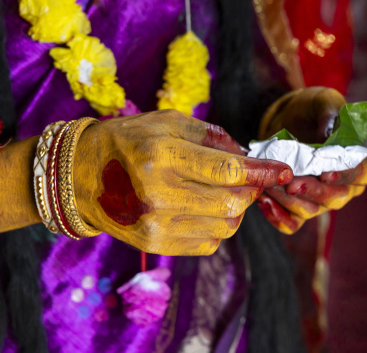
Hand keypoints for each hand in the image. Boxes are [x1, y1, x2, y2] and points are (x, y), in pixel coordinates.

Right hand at [73, 110, 292, 254]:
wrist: (82, 177)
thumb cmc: (128, 142)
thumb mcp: (167, 122)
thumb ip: (212, 136)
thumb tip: (249, 155)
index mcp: (163, 157)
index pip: (229, 171)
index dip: (263, 171)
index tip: (284, 170)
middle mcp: (159, 195)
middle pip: (233, 203)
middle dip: (250, 190)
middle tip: (244, 179)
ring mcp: (157, 226)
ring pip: (226, 226)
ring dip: (234, 208)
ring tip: (218, 191)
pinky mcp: (156, 245)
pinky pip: (210, 243)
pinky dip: (217, 226)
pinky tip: (202, 209)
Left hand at [257, 87, 366, 233]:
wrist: (290, 118)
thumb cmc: (314, 109)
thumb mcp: (324, 101)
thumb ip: (329, 114)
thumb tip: (328, 135)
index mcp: (362, 161)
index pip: (360, 174)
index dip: (344, 175)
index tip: (326, 174)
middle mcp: (346, 186)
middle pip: (336, 198)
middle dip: (313, 192)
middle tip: (292, 183)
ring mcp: (323, 199)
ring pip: (311, 210)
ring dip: (290, 200)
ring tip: (270, 186)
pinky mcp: (300, 206)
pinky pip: (292, 222)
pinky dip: (278, 217)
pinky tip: (264, 202)